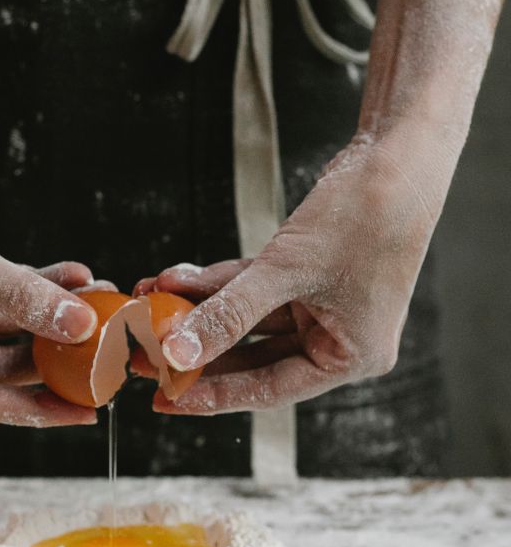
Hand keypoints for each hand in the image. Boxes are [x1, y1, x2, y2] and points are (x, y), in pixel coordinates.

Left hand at [134, 131, 449, 415]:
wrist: (399, 150)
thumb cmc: (367, 213)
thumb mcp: (286, 270)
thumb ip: (229, 314)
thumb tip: (179, 352)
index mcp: (351, 358)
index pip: (269, 390)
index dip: (212, 393)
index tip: (166, 396)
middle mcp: (340, 340)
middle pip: (254, 360)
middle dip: (198, 352)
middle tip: (147, 358)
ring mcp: (325, 310)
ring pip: (248, 322)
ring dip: (200, 312)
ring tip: (152, 307)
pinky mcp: (310, 279)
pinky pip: (253, 291)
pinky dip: (218, 286)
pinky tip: (177, 280)